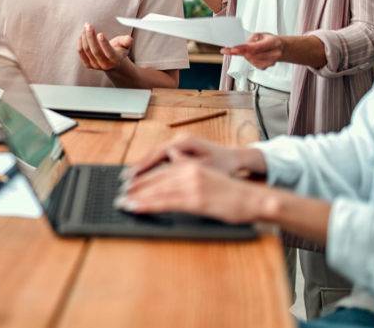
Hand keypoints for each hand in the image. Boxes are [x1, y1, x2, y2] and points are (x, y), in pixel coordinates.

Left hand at [78, 24, 131, 70]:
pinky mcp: (88, 65)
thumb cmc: (119, 49)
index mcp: (115, 60)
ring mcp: (95, 66)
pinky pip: (81, 53)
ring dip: (85, 37)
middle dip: (91, 37)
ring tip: (86, 27)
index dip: (104, 44)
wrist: (112, 62)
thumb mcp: (125, 44)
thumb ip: (127, 41)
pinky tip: (82, 35)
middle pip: (96, 51)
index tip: (100, 33)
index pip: (109, 53)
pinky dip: (80, 43)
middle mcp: (105, 65)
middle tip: (89, 25)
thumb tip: (129, 39)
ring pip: (87, 51)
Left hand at [116, 161, 265, 223]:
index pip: (160, 171)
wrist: (253, 199)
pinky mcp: (196, 199)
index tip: (128, 185)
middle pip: (155, 179)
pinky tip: (136, 208)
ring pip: (157, 190)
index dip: (142, 178)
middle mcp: (189, 171)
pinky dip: (147, 205)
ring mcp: (192, 185)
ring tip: (123, 203)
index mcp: (191, 165)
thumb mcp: (207, 177)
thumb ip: (189, 172)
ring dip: (137, 197)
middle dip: (135, 188)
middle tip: (119, 195)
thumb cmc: (232, 193)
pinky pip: (165, 202)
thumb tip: (172, 168)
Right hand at [122, 134, 252, 181]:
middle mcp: (179, 140)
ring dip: (142, 168)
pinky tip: (141, 176)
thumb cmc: (224, 164)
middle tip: (125, 181)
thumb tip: (169, 159)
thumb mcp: (208, 167)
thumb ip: (188, 164)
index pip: (158, 154)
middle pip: (153, 154)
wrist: (236, 158)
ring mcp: (178, 144)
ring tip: (128, 179)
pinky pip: (160, 158)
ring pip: (155, 156)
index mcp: (185, 142)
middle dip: (138, 168)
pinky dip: (150, 167)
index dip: (144, 167)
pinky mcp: (179, 150)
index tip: (132, 178)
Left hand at [221, 32, 284, 68]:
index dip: (243, 49)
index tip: (233, 49)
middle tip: (235, 48)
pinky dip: (249, 59)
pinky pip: (252, 64)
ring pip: (250, 60)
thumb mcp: (261, 34)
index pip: (255, 47)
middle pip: (251, 55)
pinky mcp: (265, 67)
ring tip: (250, 50)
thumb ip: (251, 39)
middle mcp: (274, 53)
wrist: (281, 49)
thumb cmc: (270, 40)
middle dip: (242, 51)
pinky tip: (253, 55)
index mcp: (273, 42)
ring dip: (246, 55)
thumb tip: (242, 45)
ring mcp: (271, 62)